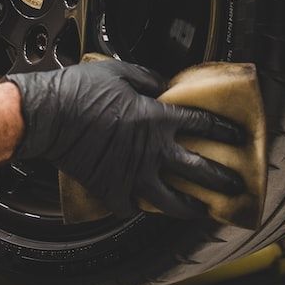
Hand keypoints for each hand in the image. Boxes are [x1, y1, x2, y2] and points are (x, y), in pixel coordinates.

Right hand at [7, 60, 244, 219]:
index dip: (223, 129)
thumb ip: (148, 79)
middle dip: (223, 179)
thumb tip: (163, 86)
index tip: (236, 136)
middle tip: (236, 186)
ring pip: (172, 202)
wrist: (48, 115)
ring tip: (202, 211)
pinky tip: (145, 209)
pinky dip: (139, 209)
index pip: (201, 124)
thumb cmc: (80, 90)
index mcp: (157, 118)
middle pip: (199, 170)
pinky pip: (132, 208)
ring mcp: (133, 175)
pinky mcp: (111, 191)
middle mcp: (152, 150)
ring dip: (191, 208)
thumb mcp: (120, 72)